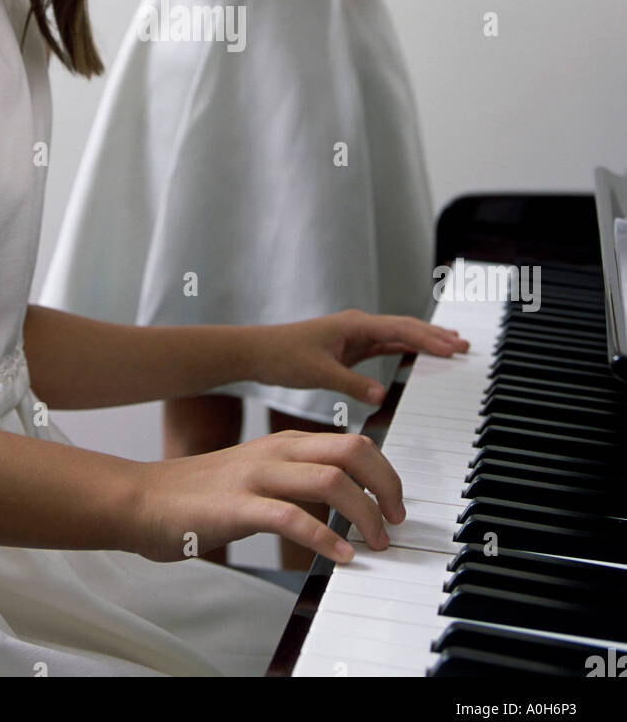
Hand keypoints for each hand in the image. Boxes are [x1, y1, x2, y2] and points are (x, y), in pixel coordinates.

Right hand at [131, 428, 404, 563]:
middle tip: (396, 521)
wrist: (142, 498)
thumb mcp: (256, 474)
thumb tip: (342, 502)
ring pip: (330, 481)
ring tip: (375, 544)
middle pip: (352, 452)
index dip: (386, 472)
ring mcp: (256, 477)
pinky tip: (340, 557)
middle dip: (387, 486)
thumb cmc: (199, 494)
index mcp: (284, 443)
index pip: (354, 442)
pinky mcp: (237, 507)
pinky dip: (325, 539)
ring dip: (364, 514)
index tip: (396, 503)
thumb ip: (295, 480)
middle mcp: (275, 452)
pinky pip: (292, 519)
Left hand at [250, 310, 469, 405]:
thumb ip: (351, 384)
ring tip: (451, 347)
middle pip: (405, 328)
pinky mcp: (348, 347)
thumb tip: (382, 396)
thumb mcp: (318, 373)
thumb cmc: (282, 356)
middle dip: (435, 336)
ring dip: (424, 341)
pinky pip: (384, 345)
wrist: (256, 352)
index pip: (400, 330)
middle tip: (465, 346)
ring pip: (397, 335)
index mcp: (354, 325)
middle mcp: (357, 326)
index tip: (454, 348)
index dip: (429, 339)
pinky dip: (405, 349)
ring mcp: (354, 336)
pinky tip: (418, 355)